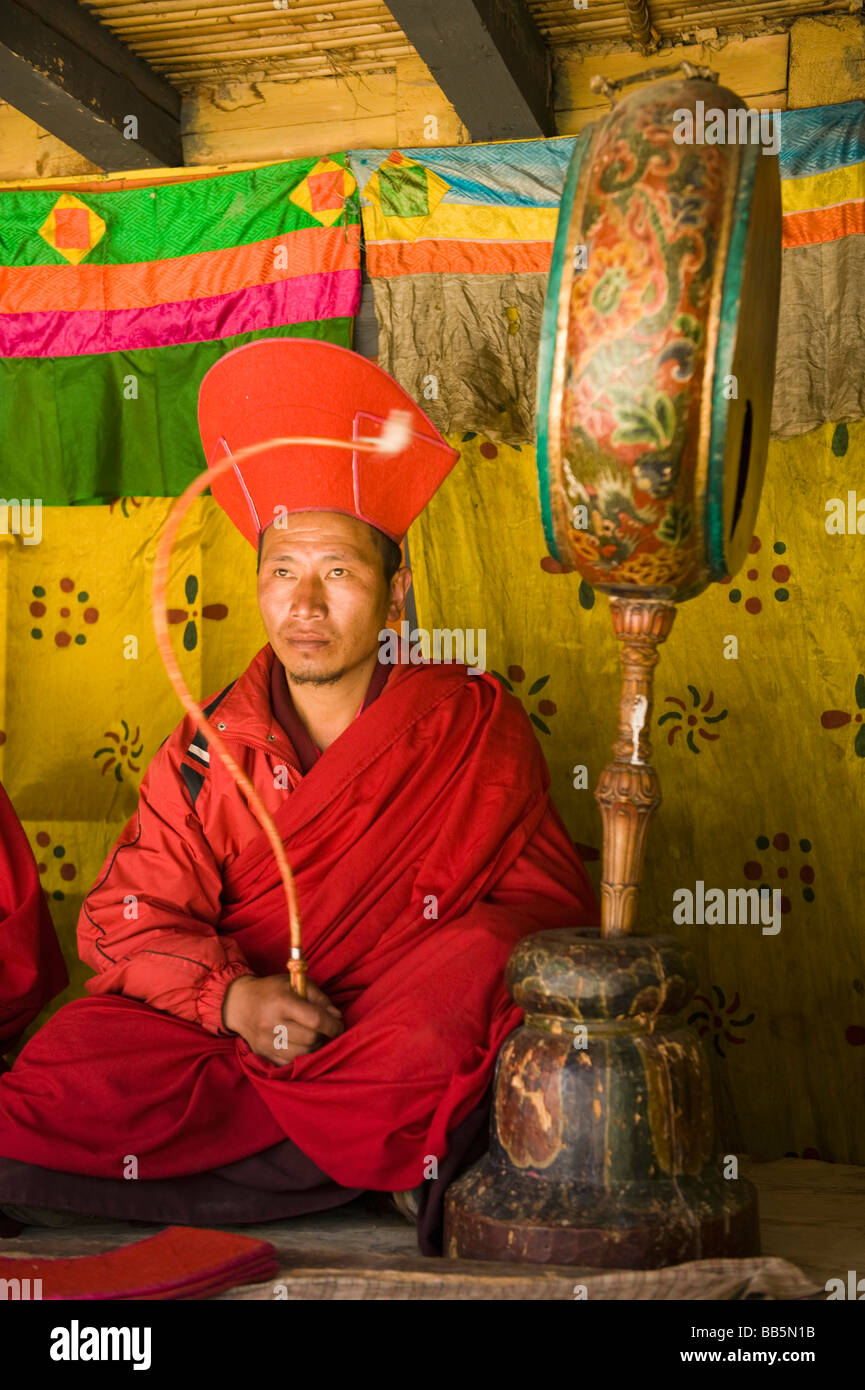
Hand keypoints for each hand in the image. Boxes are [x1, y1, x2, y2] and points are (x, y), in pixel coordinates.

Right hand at [222, 973, 343, 1065]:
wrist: (239, 1004)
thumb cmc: (272, 990)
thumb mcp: (295, 983)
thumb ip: (319, 998)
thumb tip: (337, 1017)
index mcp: (282, 1002)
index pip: (315, 1019)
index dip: (333, 1025)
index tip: (339, 1026)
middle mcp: (271, 1023)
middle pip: (310, 1039)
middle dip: (322, 1035)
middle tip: (322, 1028)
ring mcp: (265, 1042)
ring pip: (303, 1054)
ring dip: (313, 1047)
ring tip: (310, 1036)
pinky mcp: (262, 1055)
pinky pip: (289, 1063)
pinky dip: (300, 1056)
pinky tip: (299, 1044)